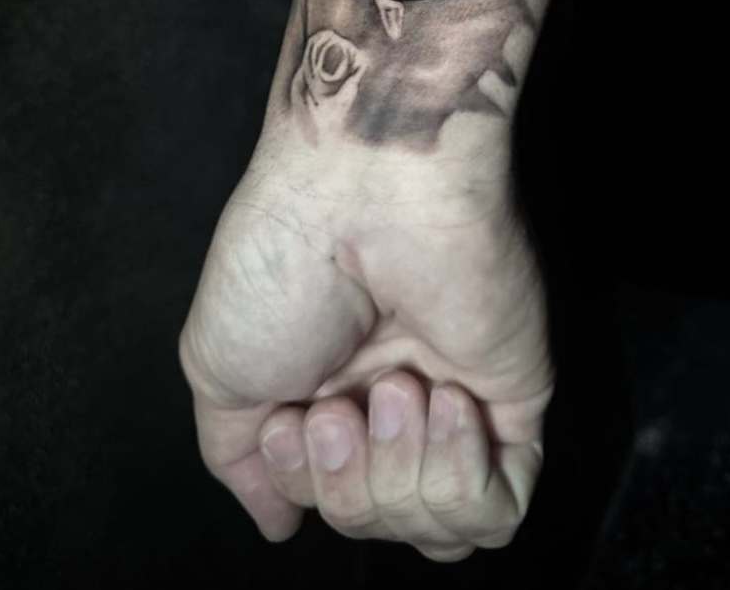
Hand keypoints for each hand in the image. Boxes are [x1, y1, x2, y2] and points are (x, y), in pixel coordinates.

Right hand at [178, 130, 551, 560]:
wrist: (363, 194)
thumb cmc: (284, 256)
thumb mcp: (218, 366)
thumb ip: (240, 458)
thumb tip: (277, 519)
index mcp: (326, 391)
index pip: (327, 504)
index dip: (304, 485)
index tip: (288, 418)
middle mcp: (393, 399)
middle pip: (379, 525)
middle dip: (346, 486)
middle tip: (333, 405)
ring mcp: (456, 398)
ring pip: (439, 535)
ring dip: (398, 480)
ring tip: (389, 388)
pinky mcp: (512, 395)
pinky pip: (500, 507)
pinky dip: (460, 482)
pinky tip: (441, 403)